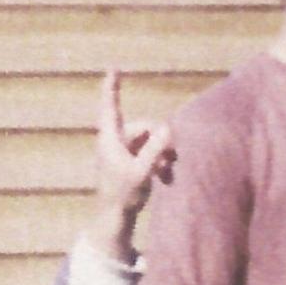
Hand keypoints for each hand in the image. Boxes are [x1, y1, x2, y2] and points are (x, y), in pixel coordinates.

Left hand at [94, 72, 175, 231]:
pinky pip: (149, 153)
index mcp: (110, 139)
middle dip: (161, 140)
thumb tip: (168, 128)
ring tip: (168, 173)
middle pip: (143, 127)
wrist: (114, 216)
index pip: (110, 107)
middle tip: (174, 156)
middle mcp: (115, 141)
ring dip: (162, 154)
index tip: (114, 68)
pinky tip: (166, 177)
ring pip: (149, 141)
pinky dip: (159, 162)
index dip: (112, 88)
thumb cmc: (123, 193)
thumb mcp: (142, 171)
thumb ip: (155, 149)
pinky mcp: (129, 162)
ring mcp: (122, 152)